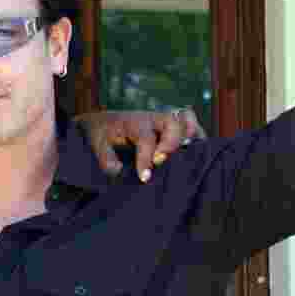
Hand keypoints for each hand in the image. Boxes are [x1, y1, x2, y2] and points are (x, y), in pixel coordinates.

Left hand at [78, 107, 206, 181]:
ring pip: (186, 119)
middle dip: (171, 143)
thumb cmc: (103, 134)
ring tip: (188, 155)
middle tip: (161, 162)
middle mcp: (152, 117)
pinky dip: (197, 136)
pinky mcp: (173, 124)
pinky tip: (196, 153)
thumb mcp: (97, 145)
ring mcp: (164, 118)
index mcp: (133, 122)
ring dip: (190, 135)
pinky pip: (192, 124)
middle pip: (172, 122)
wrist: (106, 121)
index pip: (145, 138)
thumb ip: (106, 158)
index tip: (144, 177)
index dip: (146, 159)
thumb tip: (119, 171)